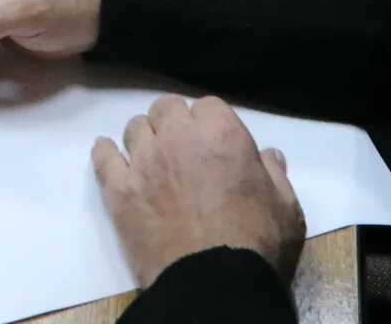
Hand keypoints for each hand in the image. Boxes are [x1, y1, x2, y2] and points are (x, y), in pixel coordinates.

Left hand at [94, 95, 304, 287]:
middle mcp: (177, 138)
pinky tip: (111, 156)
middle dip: (174, 122)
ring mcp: (144, 163)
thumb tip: (268, 156)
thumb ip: (276, 176)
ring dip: (145, 138)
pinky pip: (103, 157)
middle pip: (165, 108)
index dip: (211, 124)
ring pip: (134, 128)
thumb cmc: (257, 245)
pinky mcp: (119, 191)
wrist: (214, 284)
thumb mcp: (287, 210)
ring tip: (153, 159)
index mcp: (221, 134)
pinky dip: (106, 153)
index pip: (208, 106)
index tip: (214, 144)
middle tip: (183, 149)